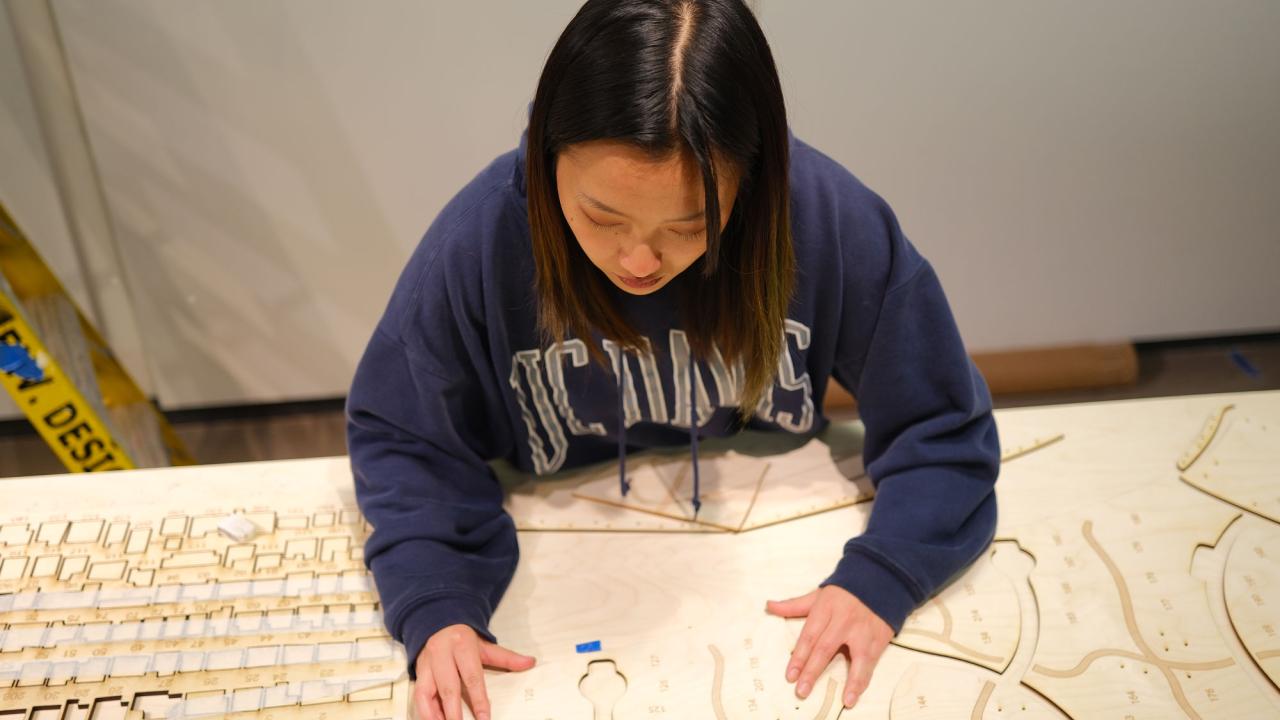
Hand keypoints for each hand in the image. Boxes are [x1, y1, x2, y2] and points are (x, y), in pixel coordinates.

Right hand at [414, 624, 535, 719]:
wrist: (438, 623)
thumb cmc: (463, 639)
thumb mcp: (485, 645)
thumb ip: (506, 657)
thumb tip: (530, 662)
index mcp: (462, 645)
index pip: (471, 676)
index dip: (479, 700)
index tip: (484, 718)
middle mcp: (441, 654)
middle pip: (447, 687)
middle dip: (453, 712)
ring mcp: (427, 664)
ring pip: (425, 692)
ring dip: (434, 715)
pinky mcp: (418, 672)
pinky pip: (418, 695)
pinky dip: (425, 711)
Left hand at [766, 585, 892, 708]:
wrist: (880, 581)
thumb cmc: (845, 592)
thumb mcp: (819, 595)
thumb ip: (794, 605)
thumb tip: (769, 606)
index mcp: (825, 608)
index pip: (809, 635)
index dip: (799, 657)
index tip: (790, 675)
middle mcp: (843, 620)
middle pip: (825, 648)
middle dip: (813, 671)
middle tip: (802, 690)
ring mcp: (862, 631)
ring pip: (854, 657)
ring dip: (849, 681)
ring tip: (843, 700)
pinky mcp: (877, 639)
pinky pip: (869, 662)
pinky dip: (863, 680)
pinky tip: (855, 695)